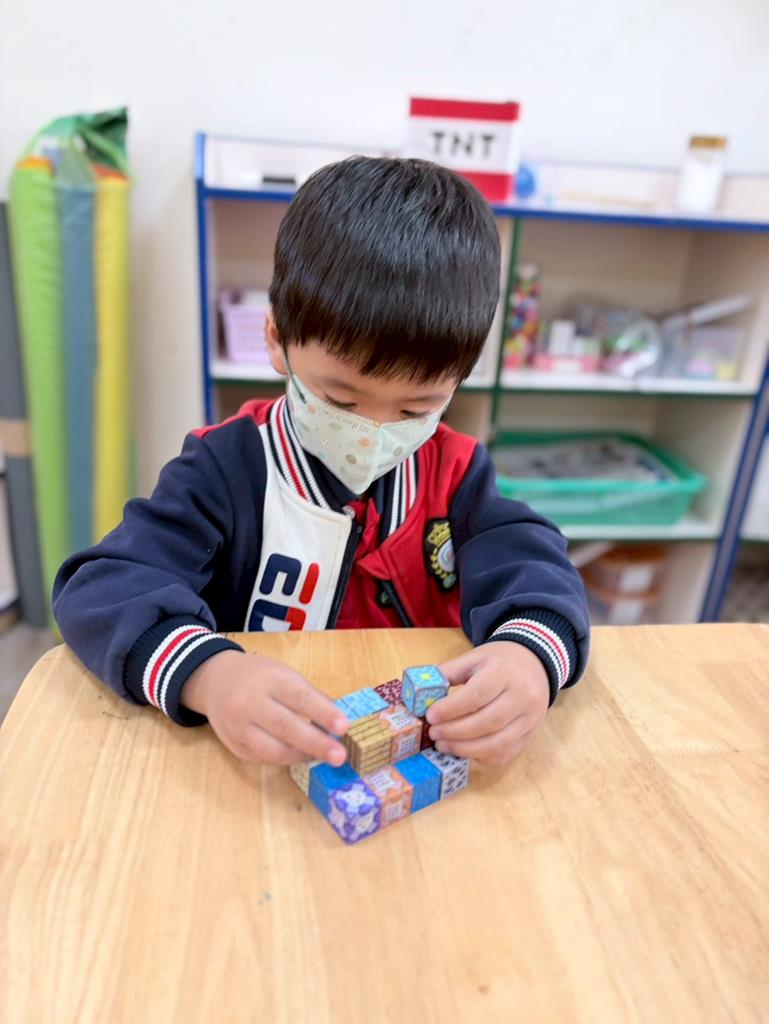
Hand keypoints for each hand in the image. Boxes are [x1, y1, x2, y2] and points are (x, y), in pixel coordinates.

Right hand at [182, 650, 348, 765]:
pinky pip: (263, 758)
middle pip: (285, 726)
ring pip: (272, 749)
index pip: (298, 697)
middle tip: (339, 756)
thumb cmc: (259, 676)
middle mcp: (250, 702)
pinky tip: (301, 756)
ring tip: (323, 757)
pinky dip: (285, 759)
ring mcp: (239, 727)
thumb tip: (338, 720)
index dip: (322, 712)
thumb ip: (311, 695)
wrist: (215, 680)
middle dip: (315, 743)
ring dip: (302, 756)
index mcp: (269, 679)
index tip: (344, 726)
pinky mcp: (234, 746)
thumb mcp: (285, 674)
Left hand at [426, 642, 549, 765]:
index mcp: (505, 673)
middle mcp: (522, 697)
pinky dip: (482, 757)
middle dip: (455, 733)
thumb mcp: (474, 658)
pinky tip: (465, 750)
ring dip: (465, 749)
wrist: (535, 664)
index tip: (430, 716)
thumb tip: (420, 694)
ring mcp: (530, 719)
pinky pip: (506, 754)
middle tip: (434, 734)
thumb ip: (448, 673)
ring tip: (443, 745)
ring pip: (497, 744)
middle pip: (487, 723)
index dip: (451, 709)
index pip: (477, 696)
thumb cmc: (499, 661)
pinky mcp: (531, 734)